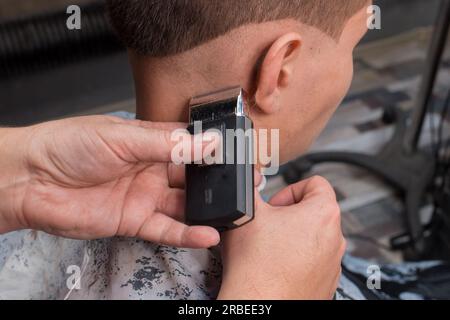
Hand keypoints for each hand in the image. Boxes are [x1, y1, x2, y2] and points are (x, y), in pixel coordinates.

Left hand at [0, 115, 219, 247]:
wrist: (32, 179)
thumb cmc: (69, 145)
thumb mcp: (123, 138)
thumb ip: (167, 144)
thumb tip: (208, 141)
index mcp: (150, 142)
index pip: (191, 145)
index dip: (214, 149)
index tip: (237, 154)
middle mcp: (151, 170)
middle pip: (192, 177)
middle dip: (216, 182)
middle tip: (243, 185)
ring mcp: (144, 196)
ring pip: (184, 206)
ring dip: (206, 211)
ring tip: (232, 214)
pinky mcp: (134, 221)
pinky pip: (166, 229)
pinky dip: (187, 234)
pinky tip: (207, 235)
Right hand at [218, 176, 344, 299]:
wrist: (259, 304)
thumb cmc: (256, 265)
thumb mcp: (246, 212)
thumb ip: (251, 187)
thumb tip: (251, 179)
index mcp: (323, 214)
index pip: (315, 183)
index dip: (289, 190)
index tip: (275, 205)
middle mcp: (335, 238)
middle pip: (314, 211)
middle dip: (289, 214)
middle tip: (268, 226)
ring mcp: (333, 263)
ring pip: (314, 237)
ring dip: (293, 237)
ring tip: (270, 247)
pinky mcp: (326, 282)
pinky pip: (314, 260)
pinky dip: (297, 259)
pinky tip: (277, 265)